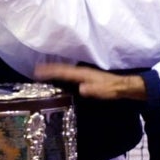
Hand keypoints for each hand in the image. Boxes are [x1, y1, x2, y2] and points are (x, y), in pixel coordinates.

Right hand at [34, 63, 148, 99]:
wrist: (123, 86)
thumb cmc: (112, 88)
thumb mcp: (103, 90)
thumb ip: (92, 90)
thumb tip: (81, 88)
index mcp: (83, 74)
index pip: (64, 71)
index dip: (51, 71)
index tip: (39, 70)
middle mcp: (81, 71)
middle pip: (62, 69)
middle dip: (49, 68)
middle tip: (35, 70)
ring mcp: (84, 74)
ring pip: (65, 71)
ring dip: (54, 70)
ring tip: (43, 72)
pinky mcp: (86, 78)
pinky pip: (70, 74)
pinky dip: (61, 74)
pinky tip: (59, 78)